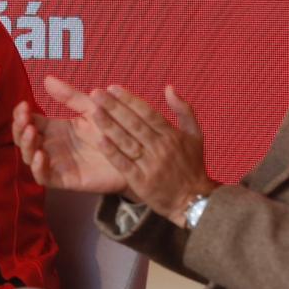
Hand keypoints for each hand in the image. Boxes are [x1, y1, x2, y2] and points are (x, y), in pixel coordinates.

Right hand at [12, 76, 127, 193]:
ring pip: (29, 157)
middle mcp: (52, 146)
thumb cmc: (114, 129)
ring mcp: (56, 163)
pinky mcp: (65, 179)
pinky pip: (44, 177)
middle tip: (24, 118)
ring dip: (26, 144)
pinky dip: (38, 167)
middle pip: (24, 139)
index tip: (23, 105)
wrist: (134, 153)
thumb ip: (70, 96)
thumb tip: (47, 79)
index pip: (28, 121)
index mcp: (55, 128)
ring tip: (31, 132)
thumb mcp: (91, 108)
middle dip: (19, 128)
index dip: (21, 114)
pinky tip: (40, 155)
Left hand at [87, 84, 217, 223]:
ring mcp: (150, 165)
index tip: (113, 88)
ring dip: (109, 126)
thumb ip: (183, 110)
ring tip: (93, 112)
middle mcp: (160, 147)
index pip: (148, 113)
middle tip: (96, 94)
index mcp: (172, 135)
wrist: (194, 200)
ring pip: (127, 142)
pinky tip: (98, 140)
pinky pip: (124, 164)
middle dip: (114, 107)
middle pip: (134, 124)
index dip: (129, 99)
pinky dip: (112, 152)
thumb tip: (169, 88)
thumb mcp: (195, 135)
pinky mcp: (141, 182)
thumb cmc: (192, 165)